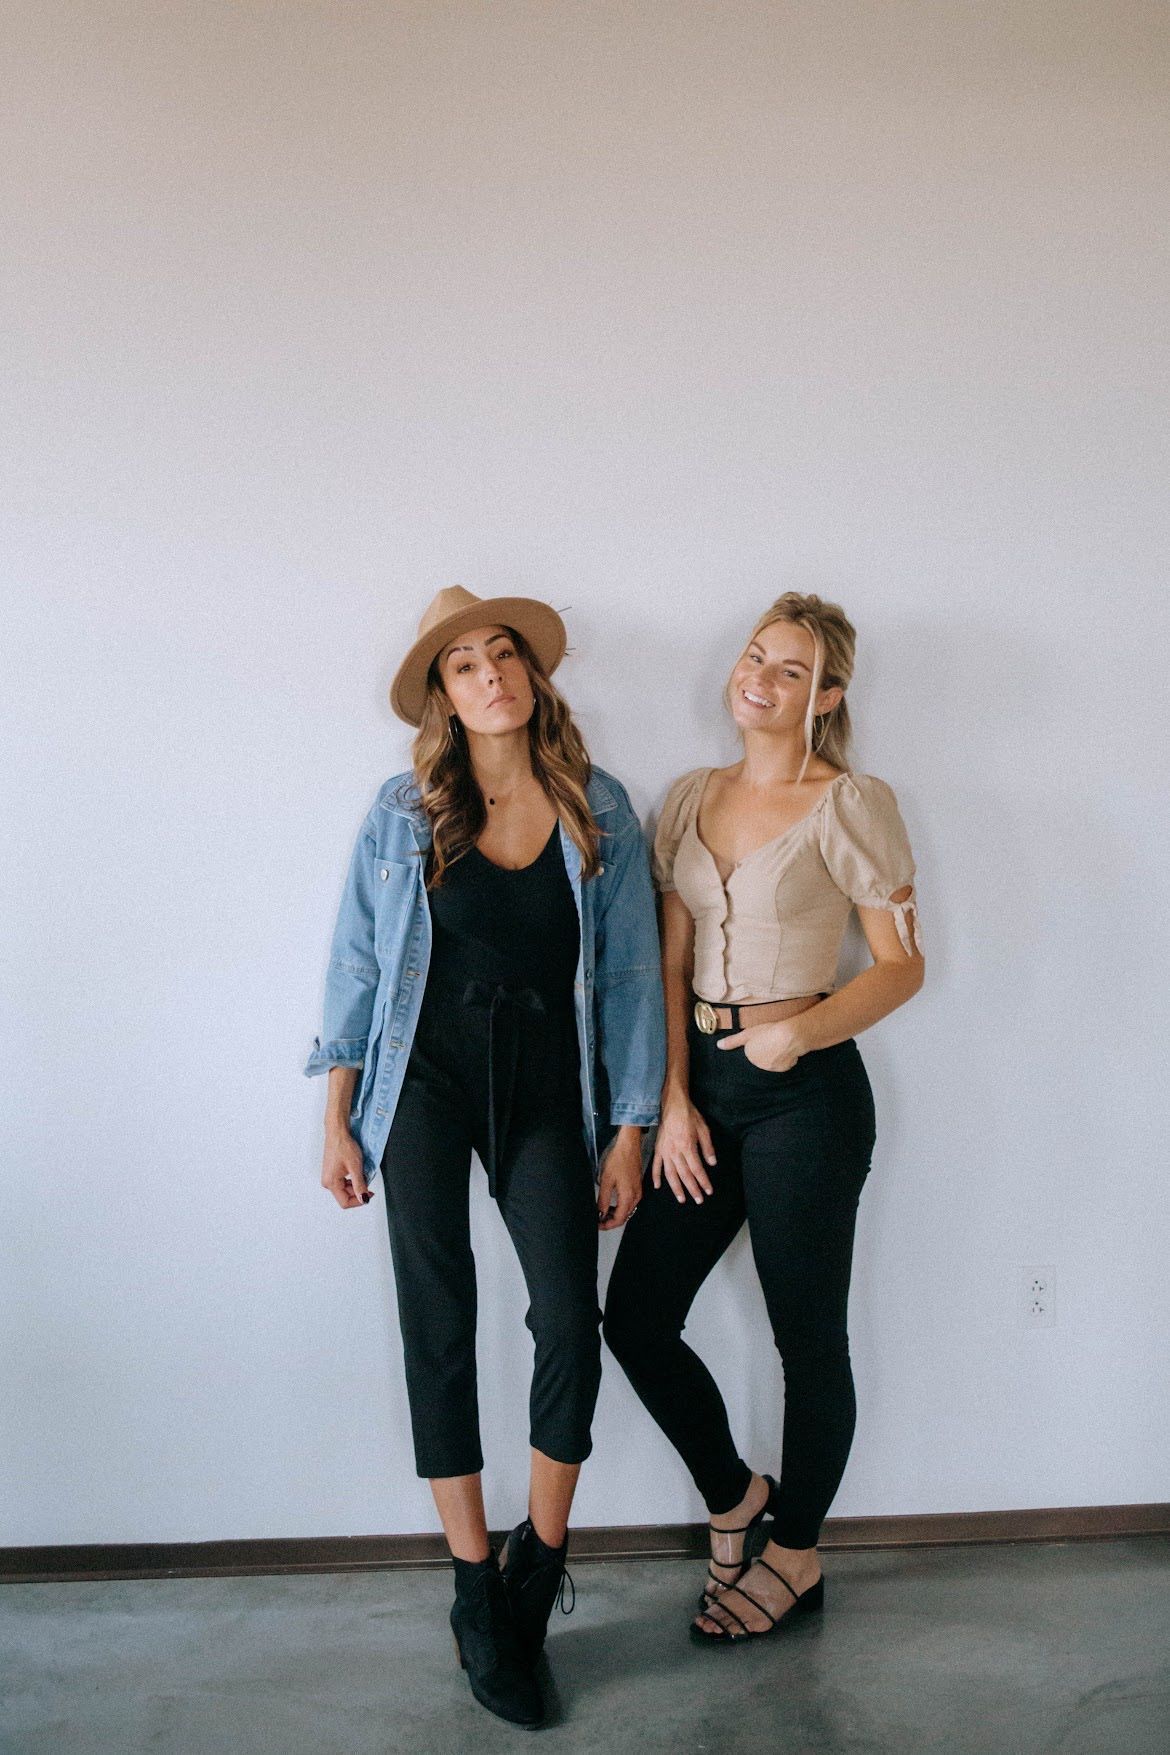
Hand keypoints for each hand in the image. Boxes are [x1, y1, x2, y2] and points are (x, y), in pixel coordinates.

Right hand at [321, 1125, 371, 1209]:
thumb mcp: (355, 1167)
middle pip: (344, 1196)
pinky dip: (351, 1180)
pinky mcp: (331, 1172)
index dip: (358, 1201)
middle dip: (357, 1192)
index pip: (345, 1202)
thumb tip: (363, 1199)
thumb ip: (360, 1185)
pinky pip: (342, 1183)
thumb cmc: (343, 1146)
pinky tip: (356, 1172)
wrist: (338, 1133)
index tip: (368, 1195)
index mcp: (331, 1183)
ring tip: (361, 1175)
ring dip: (355, 1186)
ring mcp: (328, 1177)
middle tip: (368, 1184)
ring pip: (344, 1190)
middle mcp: (327, 1182)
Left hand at [597, 1127, 643, 1230]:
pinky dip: (621, 1207)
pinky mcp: (637, 1187)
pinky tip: (612, 1203)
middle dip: (611, 1221)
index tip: (598, 1225)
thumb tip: (600, 1213)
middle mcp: (636, 1197)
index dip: (608, 1225)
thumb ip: (604, 1199)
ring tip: (603, 1212)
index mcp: (628, 1197)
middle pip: (625, 1217)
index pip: (619, 1219)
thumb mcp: (606, 1180)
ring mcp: (638, 1192)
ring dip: (616, 1214)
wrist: (629, 1146)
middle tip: (599, 1220)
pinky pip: (630, 1203)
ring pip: (628, 1210)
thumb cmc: (618, 1160)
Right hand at [652, 1090, 715, 1204]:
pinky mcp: (658, 1148)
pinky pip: (656, 1165)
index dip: (703, 1182)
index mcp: (688, 1147)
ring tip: (681, 1199)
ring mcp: (665, 1151)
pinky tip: (658, 1186)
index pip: (697, 1169)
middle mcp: (675, 1152)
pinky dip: (656, 1176)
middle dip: (692, 1189)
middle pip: (685, 1175)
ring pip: (670, 1174)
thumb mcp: (704, 1129)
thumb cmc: (690, 1115)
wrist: (672, 1104)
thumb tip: (712, 1163)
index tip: (709, 1191)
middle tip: (698, 1200)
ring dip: (676, 1188)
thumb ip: (708, 1147)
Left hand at [716, 1018, 805, 1072]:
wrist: (789, 1037)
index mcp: (749, 1055)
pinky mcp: (783, 1069)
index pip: (751, 1051)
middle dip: (765, 1051)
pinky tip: (787, 1050)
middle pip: (761, 1057)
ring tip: (780, 1044)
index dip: (758, 1043)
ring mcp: (770, 1068)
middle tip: (772, 1040)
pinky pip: (782, 1064)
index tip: (763, 1038)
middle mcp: (758, 1065)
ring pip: (771, 1061)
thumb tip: (718, 1046)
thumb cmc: (768, 1031)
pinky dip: (785, 1058)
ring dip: (775, 1056)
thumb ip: (733, 1041)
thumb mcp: (748, 1033)